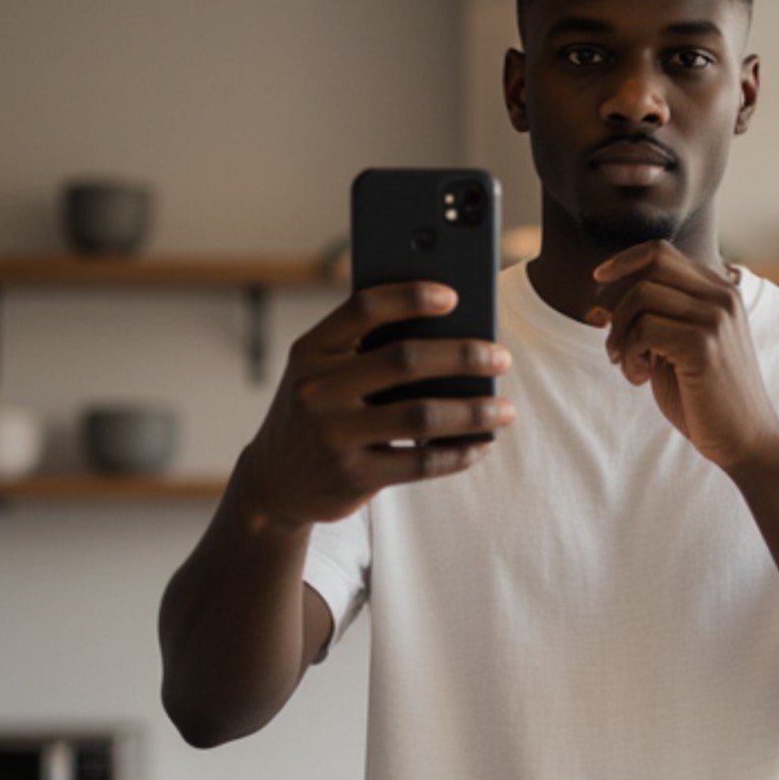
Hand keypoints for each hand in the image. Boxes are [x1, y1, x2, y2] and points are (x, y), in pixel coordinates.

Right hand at [235, 280, 513, 529]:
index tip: (454, 296)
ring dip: (473, 411)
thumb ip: (364, 351)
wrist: (274, 483)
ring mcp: (333, 435)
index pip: (364, 308)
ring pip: (420, 415)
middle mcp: (316, 390)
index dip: (411, 297)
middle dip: (462, 356)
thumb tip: (451, 333)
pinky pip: (420, 463)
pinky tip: (480, 445)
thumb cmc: (317, 414)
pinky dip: (458, 453)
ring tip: (504, 409)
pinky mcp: (352, 476)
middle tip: (500, 357)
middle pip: (404, 360)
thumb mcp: (321, 375)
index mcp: (310, 351)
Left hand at [587, 243, 778, 473]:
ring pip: (642, 297)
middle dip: (619, 304)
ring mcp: (715, 318)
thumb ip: (655, 322)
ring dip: (622, 334)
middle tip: (616, 347)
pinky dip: (630, 353)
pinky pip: (644, 330)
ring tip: (630, 366)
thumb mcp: (679, 350)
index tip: (598, 278)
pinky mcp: (703, 345)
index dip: (624, 260)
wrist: (747, 441)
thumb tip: (602, 307)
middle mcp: (721, 297)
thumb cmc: (707, 399)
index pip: (662, 252)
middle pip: (651, 266)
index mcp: (719, 292)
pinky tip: (639, 378)